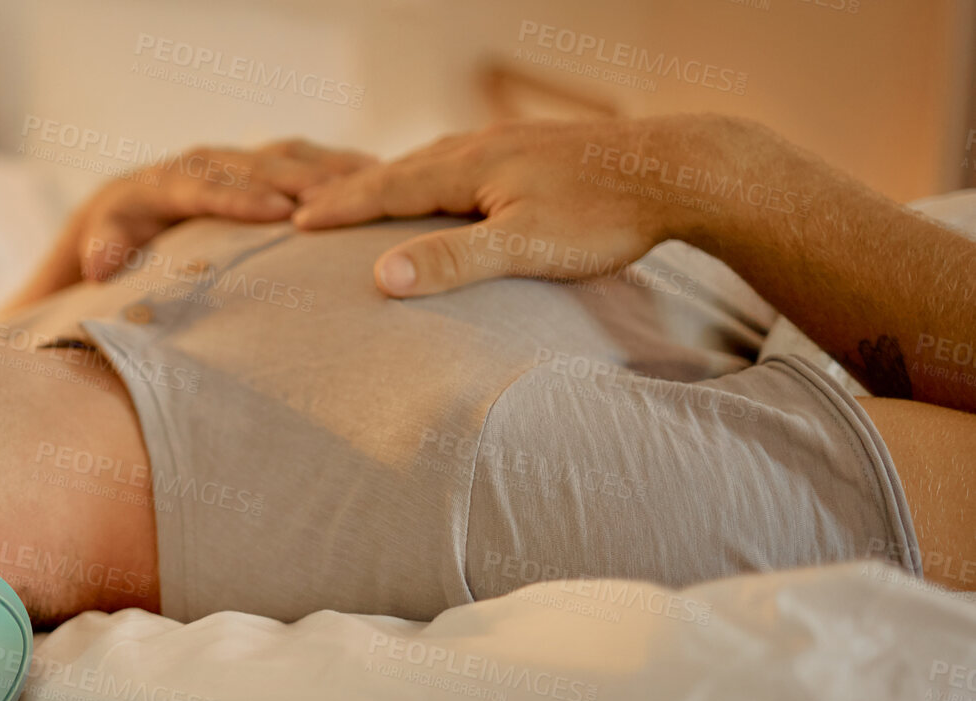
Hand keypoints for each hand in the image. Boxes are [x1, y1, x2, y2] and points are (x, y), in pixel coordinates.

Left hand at [77, 138, 378, 280]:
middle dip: (296, 180)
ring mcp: (239, 160)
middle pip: (257, 166)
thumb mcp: (104, 244)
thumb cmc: (118, 240)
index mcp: (170, 182)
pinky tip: (381, 178)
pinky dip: (339, 166)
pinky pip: (304, 158)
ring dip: (328, 169)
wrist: (128, 213)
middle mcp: (208, 162)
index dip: (242, 198)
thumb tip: (102, 264)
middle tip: (339, 198)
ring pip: (287, 155)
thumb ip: (104, 250)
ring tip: (374, 183)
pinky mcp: (262, 164)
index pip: (208, 187)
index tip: (276, 211)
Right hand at [290, 117, 707, 296]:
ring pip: (437, 159)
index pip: (386, 189)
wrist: (685, 171)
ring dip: (395, 177)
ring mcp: (515, 143)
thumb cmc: (607, 217)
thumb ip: (451, 261)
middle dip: (354, 189)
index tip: (296, 224)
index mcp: (470, 167)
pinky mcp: (543, 150)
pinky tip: (454, 182)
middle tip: (310, 207)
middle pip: (403, 168)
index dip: (339, 209)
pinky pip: (471, 158)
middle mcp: (485, 145)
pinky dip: (439, 172)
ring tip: (368, 193)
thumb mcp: (524, 248)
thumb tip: (379, 276)